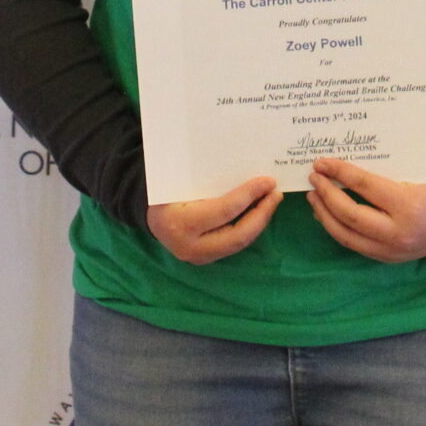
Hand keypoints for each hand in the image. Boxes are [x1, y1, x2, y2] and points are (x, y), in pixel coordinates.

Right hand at [146, 176, 281, 264]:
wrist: (149, 215)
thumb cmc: (166, 189)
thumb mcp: (180, 179)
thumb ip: (209, 177)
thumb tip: (247, 165)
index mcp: (180, 223)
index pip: (224, 210)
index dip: (249, 195)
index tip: (268, 181)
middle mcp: (189, 247)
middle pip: (237, 235)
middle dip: (262, 214)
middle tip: (276, 194)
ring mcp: (197, 258)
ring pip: (238, 243)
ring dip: (258, 222)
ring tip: (271, 201)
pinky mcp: (205, 260)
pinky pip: (233, 245)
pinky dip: (249, 228)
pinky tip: (258, 213)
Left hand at [305, 159, 425, 262]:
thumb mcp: (423, 171)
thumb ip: (391, 164)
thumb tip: (353, 148)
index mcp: (408, 206)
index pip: (364, 186)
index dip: (340, 173)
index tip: (322, 162)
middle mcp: (397, 232)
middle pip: (349, 214)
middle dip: (327, 194)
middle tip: (314, 177)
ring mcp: (390, 250)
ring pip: (345, 235)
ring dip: (324, 214)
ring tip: (313, 195)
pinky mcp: (385, 258)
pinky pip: (353, 244)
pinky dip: (335, 228)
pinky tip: (326, 213)